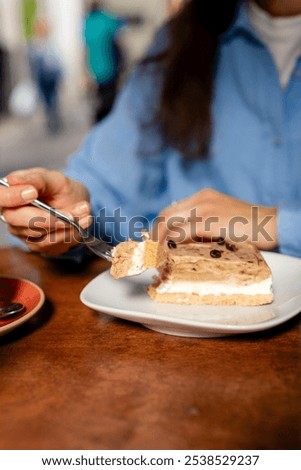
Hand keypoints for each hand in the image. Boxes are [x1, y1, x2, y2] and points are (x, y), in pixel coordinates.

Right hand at [0, 168, 90, 255]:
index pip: (1, 197)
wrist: (77, 205)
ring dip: (65, 224)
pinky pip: (51, 243)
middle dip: (47, 217)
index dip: (12, 197)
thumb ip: (37, 179)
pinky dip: (70, 233)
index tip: (32, 192)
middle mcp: (12, 215)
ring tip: (84, 211)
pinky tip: (83, 221)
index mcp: (11, 193)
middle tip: (70, 212)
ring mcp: (23, 232)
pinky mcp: (37, 245)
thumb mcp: (54, 179)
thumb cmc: (61, 190)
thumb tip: (14, 180)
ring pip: (38, 233)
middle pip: (17, 220)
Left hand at [153, 188, 277, 250]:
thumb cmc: (251, 226)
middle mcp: (200, 199)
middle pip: (165, 214)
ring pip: (168, 222)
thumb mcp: (223, 219)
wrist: (271, 224)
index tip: (155, 241)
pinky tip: (166, 254)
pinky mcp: (208, 222)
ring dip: (157, 240)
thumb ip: (205, 226)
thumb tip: (185, 241)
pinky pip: (179, 233)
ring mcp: (203, 209)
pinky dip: (169, 244)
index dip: (159, 226)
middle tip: (151, 251)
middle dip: (153, 234)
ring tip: (155, 255)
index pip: (172, 209)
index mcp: (203, 197)